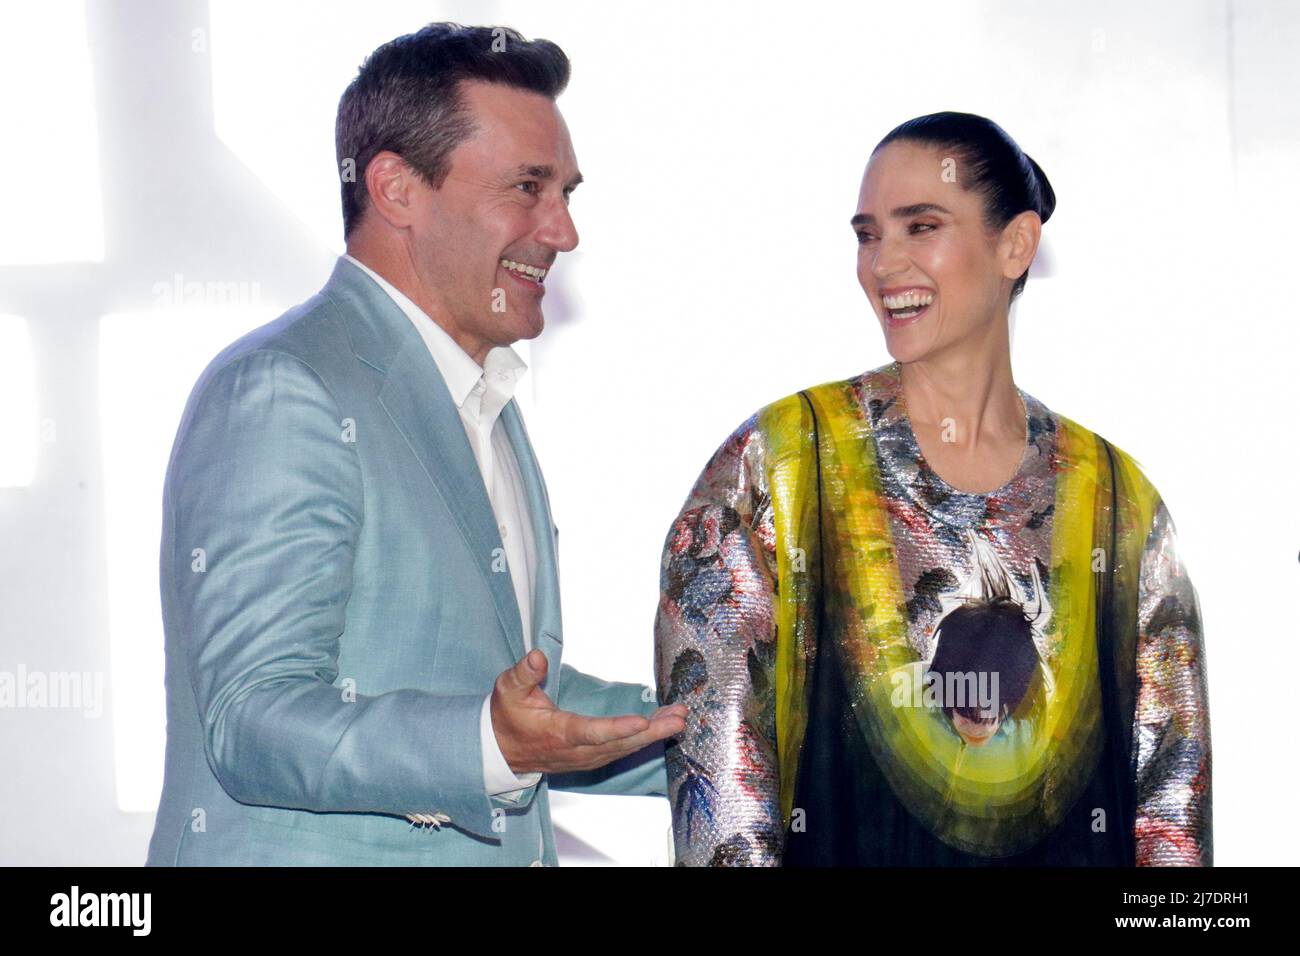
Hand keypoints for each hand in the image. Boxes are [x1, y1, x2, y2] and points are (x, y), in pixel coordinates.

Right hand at [490, 649, 687, 774]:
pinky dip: (646, 739)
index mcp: (559, 733)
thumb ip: (524, 673)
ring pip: (626, 748)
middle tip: (679, 717)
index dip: (617, 729)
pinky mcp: (594, 757)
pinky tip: (664, 726)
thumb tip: (537, 655)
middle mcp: (578, 751)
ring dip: (655, 734)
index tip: (641, 721)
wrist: (502, 751)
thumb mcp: (508, 689)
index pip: (591, 732)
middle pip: (620, 743)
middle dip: (652, 731)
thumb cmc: (508, 716)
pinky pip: (624, 750)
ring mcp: (588, 757)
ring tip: (680, 717)